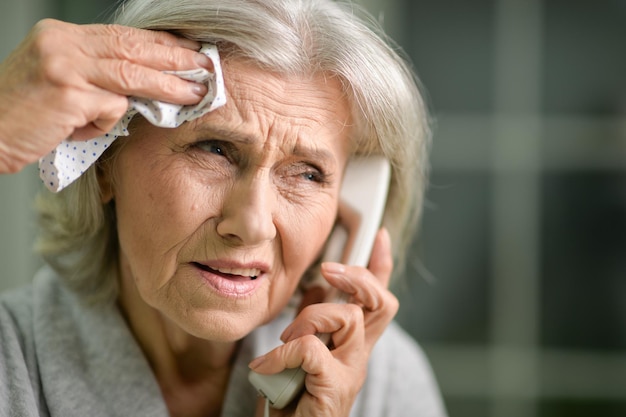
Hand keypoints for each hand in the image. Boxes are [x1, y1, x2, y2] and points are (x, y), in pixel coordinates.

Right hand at [0, 18, 211, 172]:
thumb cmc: (23, 114)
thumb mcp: (60, 83)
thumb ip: (96, 76)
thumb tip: (143, 84)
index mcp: (60, 36)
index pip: (122, 35)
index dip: (159, 43)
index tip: (187, 48)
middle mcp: (62, 43)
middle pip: (132, 48)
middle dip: (175, 58)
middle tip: (205, 65)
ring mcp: (64, 65)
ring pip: (132, 73)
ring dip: (169, 85)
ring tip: (196, 93)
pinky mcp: (68, 92)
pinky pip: (110, 108)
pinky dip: (103, 123)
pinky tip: (78, 129)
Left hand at [250, 228, 398, 416]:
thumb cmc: (292, 398)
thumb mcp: (301, 351)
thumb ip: (314, 321)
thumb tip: (317, 286)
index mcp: (351, 344)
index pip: (378, 299)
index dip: (382, 266)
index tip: (380, 236)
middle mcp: (358, 356)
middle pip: (381, 302)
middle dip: (357, 277)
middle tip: (329, 271)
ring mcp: (351, 371)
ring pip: (349, 317)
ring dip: (311, 317)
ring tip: (287, 336)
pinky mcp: (336, 388)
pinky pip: (311, 349)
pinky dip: (283, 353)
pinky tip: (266, 367)